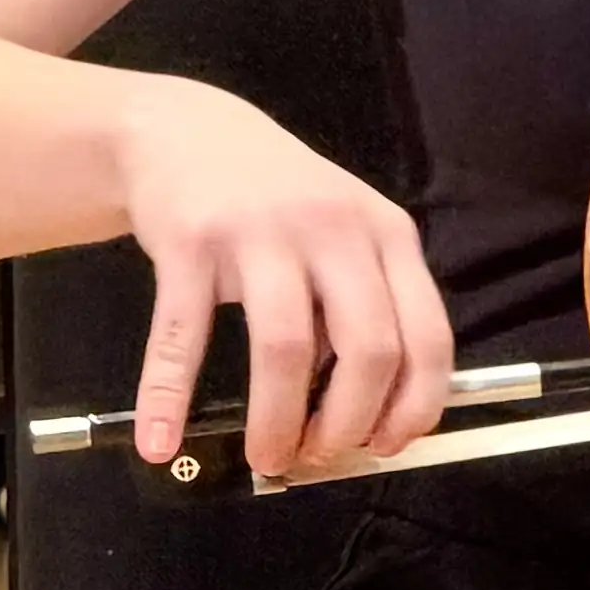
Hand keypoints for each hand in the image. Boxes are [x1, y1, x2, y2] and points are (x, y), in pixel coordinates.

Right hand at [115, 78, 452, 475]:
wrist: (184, 130)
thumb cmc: (279, 201)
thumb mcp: (346, 235)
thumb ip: (367, 306)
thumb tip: (371, 414)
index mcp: (388, 236)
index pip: (427, 336)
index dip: (414, 406)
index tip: (388, 445)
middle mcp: (334, 230)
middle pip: (368, 349)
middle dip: (349, 423)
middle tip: (322, 457)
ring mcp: (261, 232)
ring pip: (285, 349)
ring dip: (278, 421)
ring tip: (268, 459)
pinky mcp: (190, 240)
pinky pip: (184, 335)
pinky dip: (169, 394)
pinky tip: (162, 441)